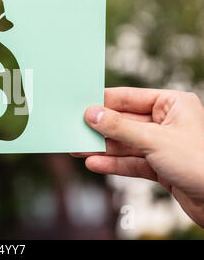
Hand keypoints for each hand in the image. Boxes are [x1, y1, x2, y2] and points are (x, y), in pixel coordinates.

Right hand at [71, 87, 203, 226]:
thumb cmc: (200, 162)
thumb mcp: (154, 140)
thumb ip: (120, 127)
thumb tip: (92, 114)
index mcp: (172, 104)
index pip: (130, 98)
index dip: (104, 102)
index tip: (80, 105)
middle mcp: (167, 122)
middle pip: (124, 122)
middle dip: (100, 129)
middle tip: (74, 129)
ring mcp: (163, 145)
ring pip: (125, 144)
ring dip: (102, 148)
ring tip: (77, 149)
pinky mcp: (161, 167)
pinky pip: (132, 162)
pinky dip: (113, 164)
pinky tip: (94, 164)